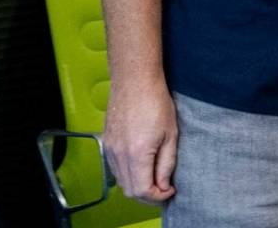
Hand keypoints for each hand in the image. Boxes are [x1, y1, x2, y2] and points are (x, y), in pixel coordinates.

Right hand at [103, 76, 177, 204]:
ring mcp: (110, 149)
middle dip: (148, 195)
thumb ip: (166, 163)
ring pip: (121, 181)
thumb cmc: (156, 101)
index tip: (170, 190)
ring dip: (137, 185)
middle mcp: (119, 155)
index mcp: (137, 153)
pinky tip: (141, 166)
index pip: (142, 190)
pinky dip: (128, 174)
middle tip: (164, 188)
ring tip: (155, 177)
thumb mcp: (170, 134)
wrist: (134, 80)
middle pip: (129, 190)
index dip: (158, 196)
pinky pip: (115, 169)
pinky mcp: (106, 143)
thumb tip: (163, 185)